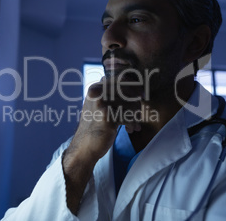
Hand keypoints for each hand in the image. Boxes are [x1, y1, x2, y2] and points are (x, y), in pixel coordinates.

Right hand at [62, 76, 142, 213]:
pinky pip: (128, 116)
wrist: (84, 147)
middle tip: (138, 114)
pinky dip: (132, 123)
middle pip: (128, 90)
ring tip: (134, 123)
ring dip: (135, 114)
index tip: (141, 96)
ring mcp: (101, 104)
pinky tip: (130, 129)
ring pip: (130, 103)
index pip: (121, 80)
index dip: (134, 87)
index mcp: (94, 88)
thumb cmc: (95, 126)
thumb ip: (112, 94)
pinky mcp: (107, 117)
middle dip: (136, 102)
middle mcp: (96, 93)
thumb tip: (135, 85)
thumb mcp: (100, 105)